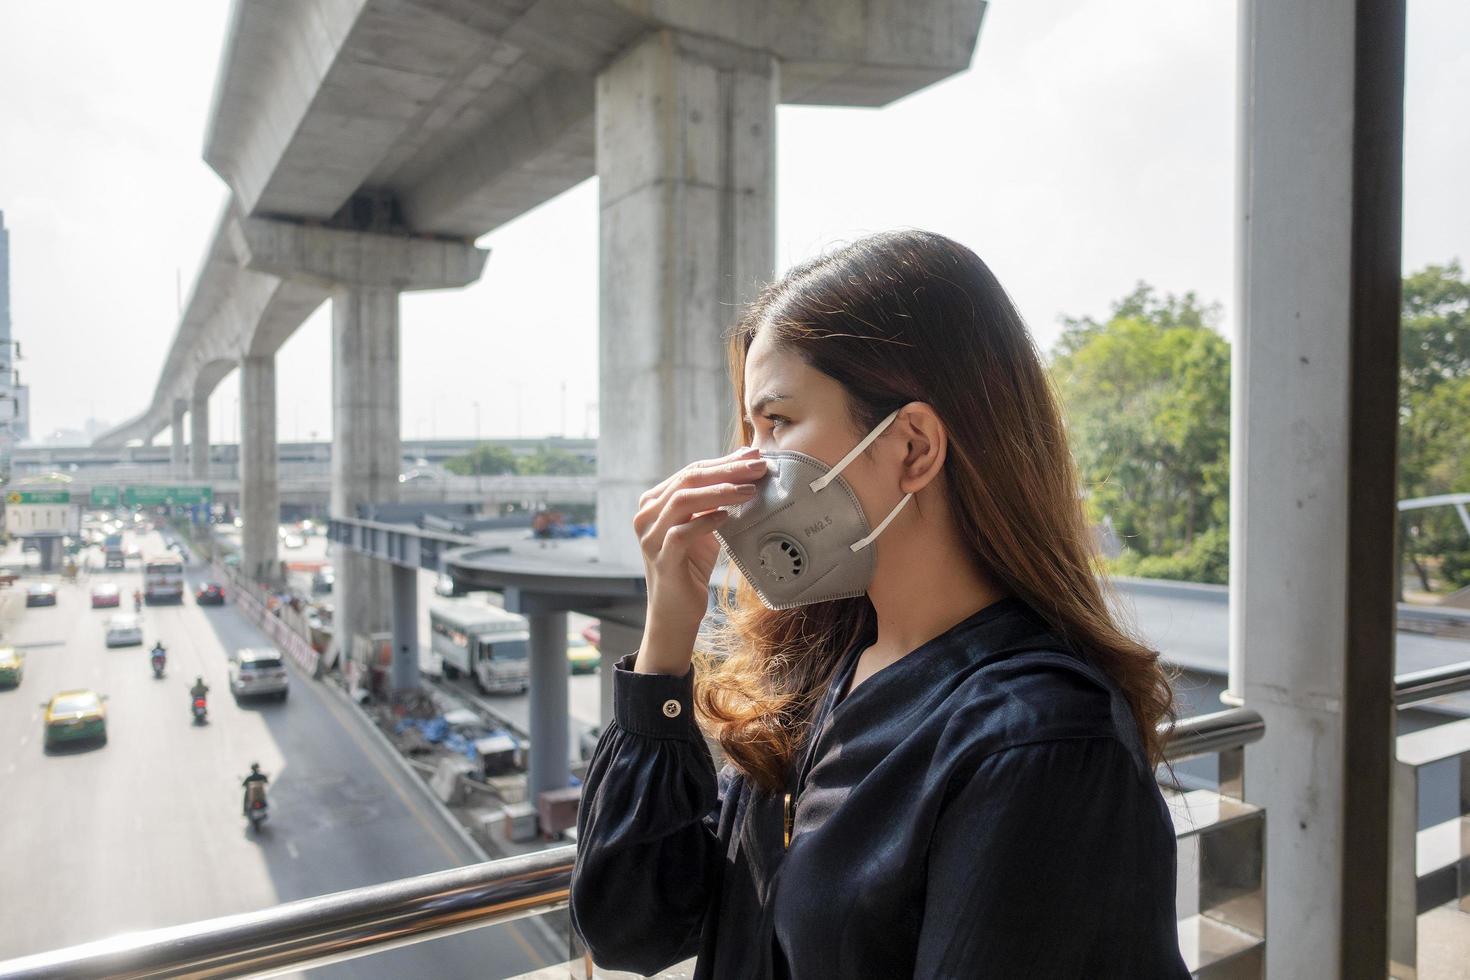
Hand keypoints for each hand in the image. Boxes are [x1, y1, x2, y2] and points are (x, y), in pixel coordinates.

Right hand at [633, 446, 766, 671]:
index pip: (691, 472)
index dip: (724, 462)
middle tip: (758, 468)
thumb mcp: (703, 527)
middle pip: (688, 480)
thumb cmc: (691, 565)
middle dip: (726, 471)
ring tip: (749, 491)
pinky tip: (727, 517)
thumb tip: (747, 468)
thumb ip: (715, 500)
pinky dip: (706, 521)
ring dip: (720, 492)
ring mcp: (650, 537)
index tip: (754, 458)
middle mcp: (646, 515)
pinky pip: (682, 533)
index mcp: (654, 502)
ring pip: (683, 501)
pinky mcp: (661, 559)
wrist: (675, 612)